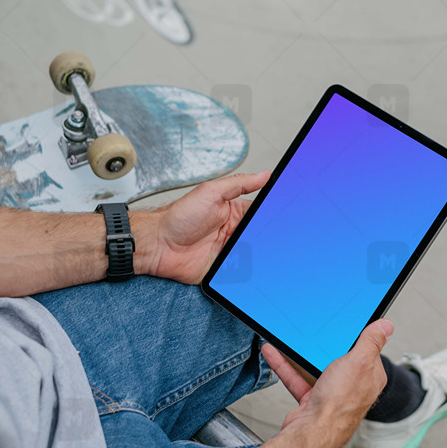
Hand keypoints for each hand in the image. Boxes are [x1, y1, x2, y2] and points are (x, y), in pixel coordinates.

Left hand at [137, 170, 269, 282]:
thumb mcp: (210, 193)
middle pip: (261, 235)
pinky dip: (251, 272)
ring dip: (262, 255)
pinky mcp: (223, 269)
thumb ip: (238, 184)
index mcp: (233, 212)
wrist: (158, 245)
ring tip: (274, 255)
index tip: (288, 214)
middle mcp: (233, 232)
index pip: (260, 212)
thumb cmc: (178, 217)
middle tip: (282, 239)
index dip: (273, 213)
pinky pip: (242, 273)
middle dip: (270, 237)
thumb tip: (263, 174)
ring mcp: (229, 251)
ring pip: (255, 255)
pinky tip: (257, 269)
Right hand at [261, 319, 393, 447]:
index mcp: (370, 377)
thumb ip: (371, 342)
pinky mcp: (312, 401)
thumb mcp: (359, 362)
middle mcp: (353, 386)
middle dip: (325, 345)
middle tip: (315, 330)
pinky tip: (274, 353)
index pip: (367, 350)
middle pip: (339, 358)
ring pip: (315, 367)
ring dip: (301, 354)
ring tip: (290, 340)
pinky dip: (286, 366)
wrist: (312, 434)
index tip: (346, 325)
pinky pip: (298, 378)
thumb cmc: (338, 405)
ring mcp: (332, 394)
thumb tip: (386, 326)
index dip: (356, 337)